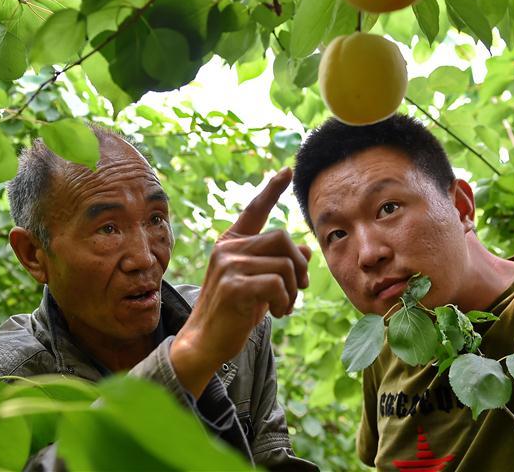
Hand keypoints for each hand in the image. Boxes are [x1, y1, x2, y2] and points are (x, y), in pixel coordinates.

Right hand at [170, 168, 309, 396]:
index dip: (273, 189)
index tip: (288, 171)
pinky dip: (285, 301)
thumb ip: (279, 264)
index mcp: (232, 242)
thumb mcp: (260, 284)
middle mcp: (228, 248)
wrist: (206, 342)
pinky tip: (276, 314)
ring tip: (284, 307)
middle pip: (282, 238)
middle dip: (299, 266)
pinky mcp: (233, 285)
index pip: (255, 209)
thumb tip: (307, 249)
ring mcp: (228, 265)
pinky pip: (277, 283)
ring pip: (284, 264)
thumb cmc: (234, 312)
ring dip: (293, 290)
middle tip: (300, 289)